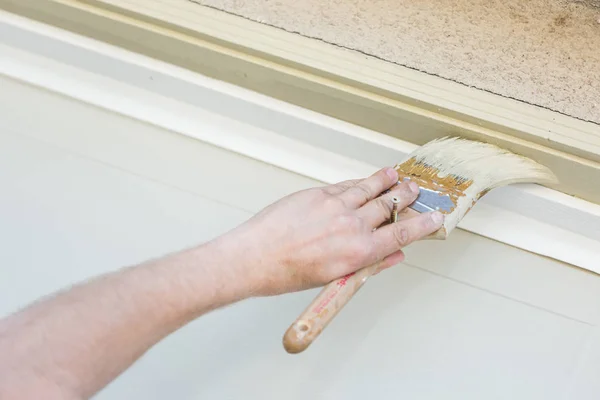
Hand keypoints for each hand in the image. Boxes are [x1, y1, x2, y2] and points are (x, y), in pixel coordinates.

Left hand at [223, 167, 443, 295]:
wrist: (254, 257)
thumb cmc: (287, 273)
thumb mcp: (334, 278)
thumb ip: (369, 264)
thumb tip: (393, 256)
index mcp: (359, 252)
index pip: (402, 233)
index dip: (424, 224)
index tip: (437, 217)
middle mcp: (351, 226)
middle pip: (389, 205)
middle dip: (407, 196)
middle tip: (417, 190)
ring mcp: (335, 206)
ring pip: (369, 188)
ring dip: (387, 181)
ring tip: (398, 175)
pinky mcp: (318, 194)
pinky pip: (346, 185)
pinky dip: (360, 182)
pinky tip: (366, 180)